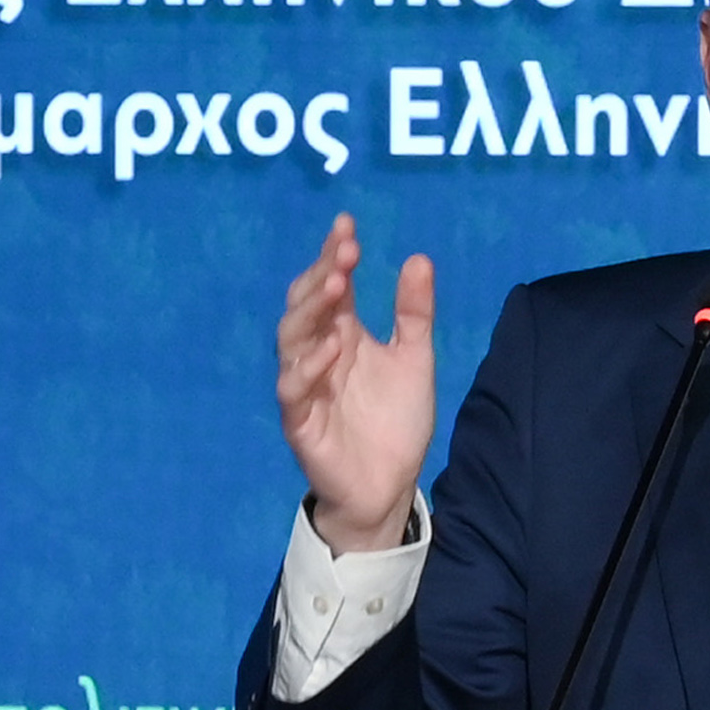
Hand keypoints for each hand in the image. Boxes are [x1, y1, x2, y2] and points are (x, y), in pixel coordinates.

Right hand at [275, 214, 435, 553]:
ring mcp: (305, 386)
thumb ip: (413, 313)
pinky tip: (333, 347)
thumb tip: (417, 258)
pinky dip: (309, 367)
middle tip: (345, 252)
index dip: (333, 255)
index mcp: (341, 334)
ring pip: (291, 341)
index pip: (330, 285)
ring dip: (311, 312)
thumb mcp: (414, 359)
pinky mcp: (300, 422)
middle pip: (306, 305)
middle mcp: (318, 354)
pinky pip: (294, 390)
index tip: (347, 225)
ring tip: (336, 287)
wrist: (390, 485)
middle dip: (322, 275)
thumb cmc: (395, 420)